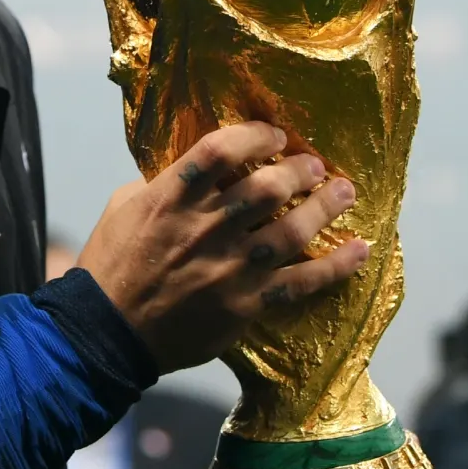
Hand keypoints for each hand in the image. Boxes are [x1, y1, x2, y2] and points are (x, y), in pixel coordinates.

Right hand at [75, 121, 367, 371]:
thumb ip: (163, 183)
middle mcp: (207, 227)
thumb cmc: (111, 265)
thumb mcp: (123, 206)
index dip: (256, 136)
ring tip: (343, 193)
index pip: (222, 149)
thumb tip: (196, 168)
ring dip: (325, 207)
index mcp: (173, 197)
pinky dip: (336, 266)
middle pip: (268, 186)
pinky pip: (302, 282)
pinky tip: (360, 249)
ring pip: (293, 229)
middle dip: (300, 170)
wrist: (106, 332)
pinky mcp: (246, 304)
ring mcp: (230, 267)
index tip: (275, 136)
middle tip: (314, 166)